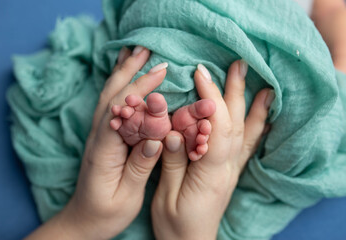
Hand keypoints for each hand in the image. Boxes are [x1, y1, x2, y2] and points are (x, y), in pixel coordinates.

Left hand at [26, 46, 167, 239]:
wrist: (82, 219)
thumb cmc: (105, 212)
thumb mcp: (125, 196)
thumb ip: (139, 167)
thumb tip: (156, 139)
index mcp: (103, 150)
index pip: (122, 110)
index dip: (141, 89)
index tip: (161, 71)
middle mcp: (97, 137)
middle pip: (111, 95)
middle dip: (129, 71)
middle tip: (147, 49)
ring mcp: (98, 135)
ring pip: (108, 96)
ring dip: (121, 73)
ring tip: (134, 53)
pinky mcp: (103, 136)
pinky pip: (110, 105)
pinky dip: (118, 86)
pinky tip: (125, 77)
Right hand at [151, 60, 273, 239]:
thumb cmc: (175, 225)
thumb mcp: (166, 196)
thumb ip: (172, 162)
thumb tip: (173, 131)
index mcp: (210, 175)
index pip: (217, 129)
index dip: (210, 99)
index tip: (200, 74)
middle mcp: (226, 169)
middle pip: (236, 125)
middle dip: (235, 92)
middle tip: (238, 64)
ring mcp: (231, 170)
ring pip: (246, 133)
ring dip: (251, 105)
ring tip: (259, 82)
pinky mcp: (229, 171)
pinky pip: (247, 145)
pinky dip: (257, 125)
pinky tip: (262, 111)